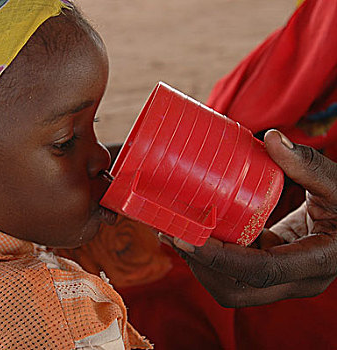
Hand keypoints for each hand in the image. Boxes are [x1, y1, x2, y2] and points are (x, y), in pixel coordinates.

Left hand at [160, 129, 336, 307]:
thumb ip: (309, 164)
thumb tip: (272, 138)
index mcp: (315, 262)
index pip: (259, 271)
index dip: (218, 258)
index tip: (183, 238)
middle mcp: (296, 281)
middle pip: (236, 289)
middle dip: (199, 265)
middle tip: (171, 232)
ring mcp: (281, 280)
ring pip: (230, 287)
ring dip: (199, 264)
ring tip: (174, 231)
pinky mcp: (268, 270)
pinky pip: (233, 274)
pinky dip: (210, 257)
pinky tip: (192, 231)